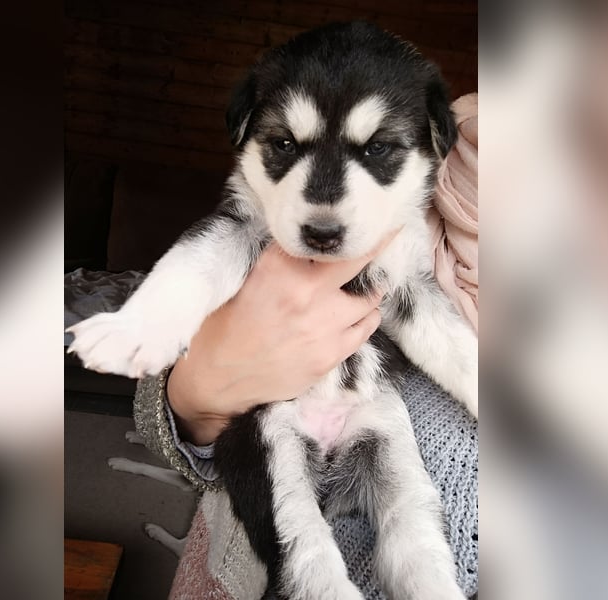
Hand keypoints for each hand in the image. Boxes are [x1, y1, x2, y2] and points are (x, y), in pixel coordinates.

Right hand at [167, 233, 396, 444]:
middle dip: (376, 246)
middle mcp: (304, 291)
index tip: (365, 218)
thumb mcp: (241, 280)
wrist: (217, 380)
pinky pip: (364, 330)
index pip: (321, 237)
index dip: (345, 228)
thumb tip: (306, 242)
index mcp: (278, 267)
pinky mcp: (329, 355)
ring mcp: (322, 326)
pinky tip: (361, 315)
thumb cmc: (223, 327)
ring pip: (369, 300)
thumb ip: (276, 261)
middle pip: (357, 260)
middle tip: (390, 237)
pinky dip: (366, 319)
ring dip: (370, 291)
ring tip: (370, 286)